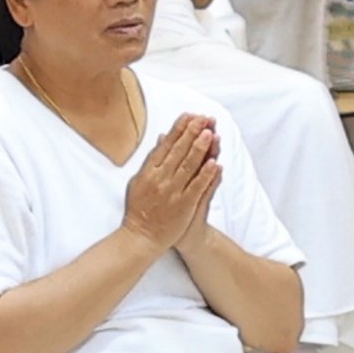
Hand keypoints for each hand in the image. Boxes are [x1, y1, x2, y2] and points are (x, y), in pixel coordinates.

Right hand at [122, 115, 219, 252]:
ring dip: (200, 148)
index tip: (189, 116)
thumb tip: (163, 138)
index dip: (178, 129)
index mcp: (148, 171)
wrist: (141, 237)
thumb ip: (152, 160)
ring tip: (210, 133)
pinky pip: (197, 187)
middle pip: (178, 151)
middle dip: (192, 132)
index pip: (165, 145)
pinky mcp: (183, 205)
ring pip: (188, 166)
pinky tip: (215, 163)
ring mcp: (172, 192)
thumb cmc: (139, 209)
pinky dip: (206, 174)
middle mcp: (159, 179)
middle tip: (203, 118)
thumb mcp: (139, 181)